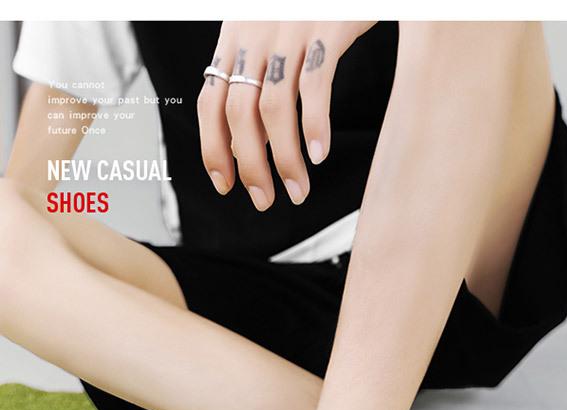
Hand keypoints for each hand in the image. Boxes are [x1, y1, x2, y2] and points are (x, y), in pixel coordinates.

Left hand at [197, 21, 375, 209]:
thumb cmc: (311, 5)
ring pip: (272, 110)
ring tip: (297, 190)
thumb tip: (252, 141)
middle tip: (265, 200)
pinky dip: (314, 126)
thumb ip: (258, 78)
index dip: (214, 149)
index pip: (210, 103)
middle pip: (238, 115)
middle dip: (249, 167)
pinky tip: (319, 154)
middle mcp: (254, 36)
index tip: (226, 185)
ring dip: (283, 159)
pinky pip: (313, 87)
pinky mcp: (324, 28)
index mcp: (234, 39)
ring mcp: (288, 31)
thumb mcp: (271, 32)